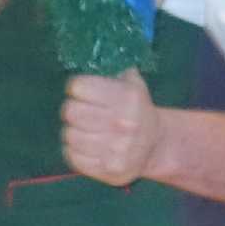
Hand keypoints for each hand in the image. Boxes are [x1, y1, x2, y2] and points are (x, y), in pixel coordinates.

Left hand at [62, 69, 166, 185]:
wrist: (155, 146)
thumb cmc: (137, 109)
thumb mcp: (133, 84)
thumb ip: (113, 69)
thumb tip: (90, 54)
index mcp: (128, 98)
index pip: (79, 86)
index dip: (77, 87)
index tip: (81, 90)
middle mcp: (122, 124)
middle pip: (70, 111)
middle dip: (72, 109)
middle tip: (80, 111)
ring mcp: (114, 150)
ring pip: (69, 135)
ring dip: (73, 131)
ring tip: (84, 129)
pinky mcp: (106, 171)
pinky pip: (72, 156)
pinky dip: (74, 150)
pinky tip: (86, 145)